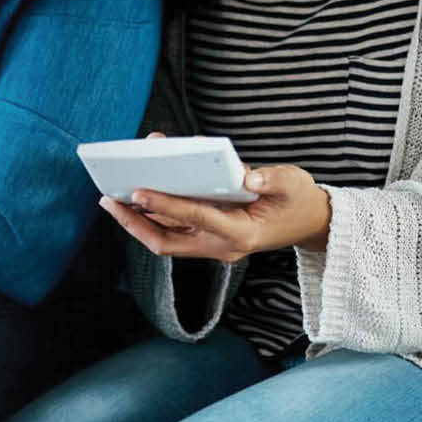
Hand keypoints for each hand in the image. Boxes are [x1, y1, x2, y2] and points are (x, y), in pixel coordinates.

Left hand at [99, 164, 332, 261]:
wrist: (312, 223)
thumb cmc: (300, 200)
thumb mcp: (292, 183)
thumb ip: (270, 179)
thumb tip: (245, 176)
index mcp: (240, 234)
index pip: (194, 218)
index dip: (165, 205)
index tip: (139, 191)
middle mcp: (221, 245)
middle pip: (167, 241)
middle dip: (135, 222)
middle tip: (109, 200)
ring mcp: (213, 245)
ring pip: (166, 237)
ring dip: (139, 219)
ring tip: (113, 196)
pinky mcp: (209, 237)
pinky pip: (174, 230)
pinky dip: (155, 213)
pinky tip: (139, 194)